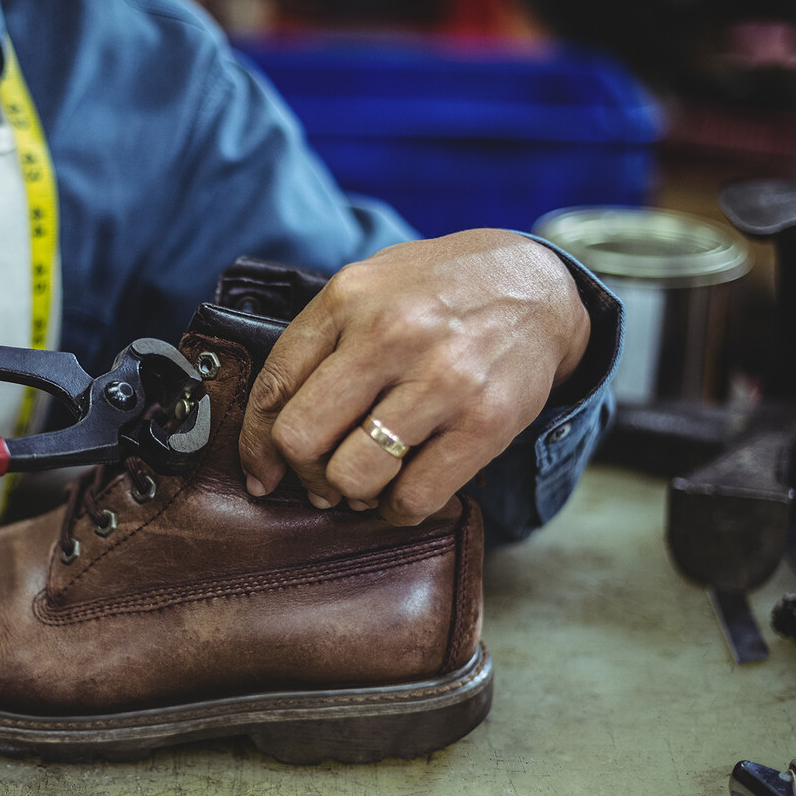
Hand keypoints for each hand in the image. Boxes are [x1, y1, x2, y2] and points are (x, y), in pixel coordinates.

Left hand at [238, 229, 589, 525]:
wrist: (540, 287)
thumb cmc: (437, 294)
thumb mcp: (367, 287)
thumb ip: (313, 347)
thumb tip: (266, 441)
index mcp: (350, 298)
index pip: (273, 389)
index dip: (255, 445)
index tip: (262, 471)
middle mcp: (393, 335)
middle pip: (302, 440)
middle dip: (303, 472)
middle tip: (321, 476)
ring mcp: (443, 381)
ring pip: (353, 477)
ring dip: (351, 494)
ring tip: (366, 479)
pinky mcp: (486, 423)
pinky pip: (415, 498)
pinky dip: (398, 508)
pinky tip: (404, 488)